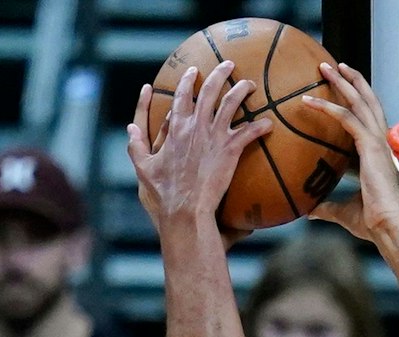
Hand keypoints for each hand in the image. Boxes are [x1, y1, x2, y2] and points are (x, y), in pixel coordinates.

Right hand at [126, 61, 272, 230]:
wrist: (185, 209)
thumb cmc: (164, 193)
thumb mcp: (144, 167)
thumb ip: (136, 145)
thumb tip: (130, 127)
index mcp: (176, 128)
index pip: (181, 96)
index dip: (187, 81)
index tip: (193, 71)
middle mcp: (196, 126)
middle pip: (209, 91)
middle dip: (219, 73)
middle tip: (228, 64)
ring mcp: (214, 136)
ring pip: (231, 103)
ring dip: (241, 90)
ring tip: (249, 84)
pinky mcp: (230, 150)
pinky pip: (249, 132)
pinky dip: (260, 127)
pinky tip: (268, 124)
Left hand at [303, 62, 398, 242]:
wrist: (386, 227)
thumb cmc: (373, 222)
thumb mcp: (344, 211)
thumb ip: (327, 207)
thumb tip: (310, 211)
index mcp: (378, 152)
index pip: (367, 117)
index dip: (357, 99)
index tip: (342, 87)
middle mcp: (380, 141)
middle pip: (367, 100)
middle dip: (351, 80)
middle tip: (332, 65)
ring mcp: (377, 141)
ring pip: (359, 101)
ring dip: (342, 82)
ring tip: (324, 68)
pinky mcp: (370, 146)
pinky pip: (347, 118)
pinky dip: (328, 107)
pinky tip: (308, 101)